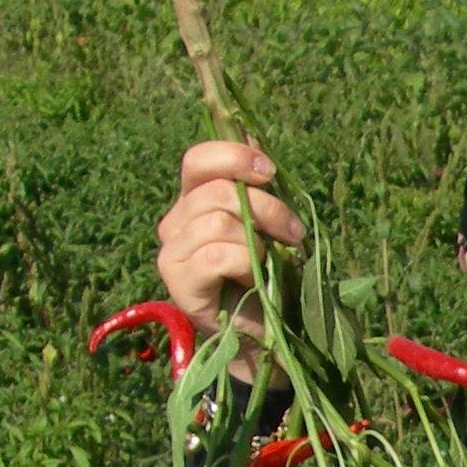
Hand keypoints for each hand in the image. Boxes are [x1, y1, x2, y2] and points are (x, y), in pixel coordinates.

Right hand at [156, 140, 307, 341]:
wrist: (265, 335)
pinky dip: (246, 264)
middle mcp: (176, 222)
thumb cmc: (269, 277)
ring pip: (217, 222)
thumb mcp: (270, 225)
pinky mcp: (179, 282)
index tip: (270, 171)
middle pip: (217, 191)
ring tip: (270, 264)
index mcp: (194, 200)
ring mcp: (173, 253)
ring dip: (258, 242)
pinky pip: (216, 255)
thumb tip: (249, 131)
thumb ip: (258, 186)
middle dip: (268, 208)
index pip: (198, 160)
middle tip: (294, 234)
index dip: (234, 156)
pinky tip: (253, 281)